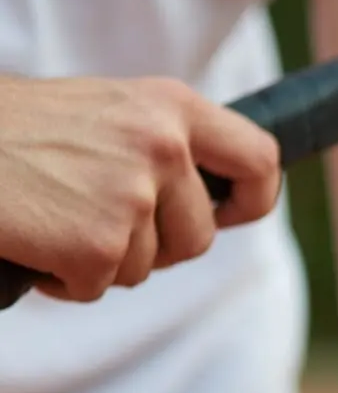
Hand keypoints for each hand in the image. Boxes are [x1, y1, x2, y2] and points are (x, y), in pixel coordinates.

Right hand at [0, 75, 280, 301]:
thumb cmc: (13, 131)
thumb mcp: (102, 113)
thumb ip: (159, 145)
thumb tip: (213, 200)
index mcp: (171, 106)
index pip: (259, 159)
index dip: (253, 198)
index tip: (229, 214)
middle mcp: (163, 146)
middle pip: (198, 237)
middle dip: (153, 245)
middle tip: (90, 215)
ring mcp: (132, 196)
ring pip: (147, 266)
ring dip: (100, 258)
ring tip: (51, 214)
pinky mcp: (97, 243)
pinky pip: (97, 285)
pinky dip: (62, 279)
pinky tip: (32, 238)